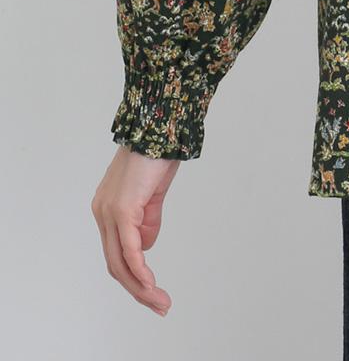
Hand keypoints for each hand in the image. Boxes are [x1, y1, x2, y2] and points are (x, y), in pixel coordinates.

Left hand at [92, 145, 180, 313]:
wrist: (158, 128)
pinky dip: (139, 269)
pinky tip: (150, 283)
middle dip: (137, 289)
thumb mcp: (153, 193)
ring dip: (140, 286)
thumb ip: (148, 219)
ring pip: (119, 261)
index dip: (134, 276)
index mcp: (107, 209)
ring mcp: (109, 212)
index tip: (153, 291)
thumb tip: (146, 247)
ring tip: (159, 300)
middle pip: (115, 263)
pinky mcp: (121, 209)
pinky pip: (129, 248)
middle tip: (159, 305)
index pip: (116, 252)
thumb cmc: (157, 155)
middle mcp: (102, 213)